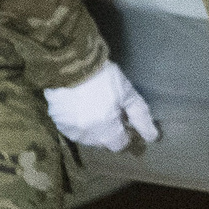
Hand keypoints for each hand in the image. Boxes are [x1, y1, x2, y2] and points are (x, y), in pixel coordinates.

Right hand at [44, 59, 159, 152]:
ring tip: (94, 108)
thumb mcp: (128, 94)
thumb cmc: (103, 77)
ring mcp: (69, 129)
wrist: (69, 63)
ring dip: (93, 129)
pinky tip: (80, 106)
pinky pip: (71, 128)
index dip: (125, 136)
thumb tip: (153, 138)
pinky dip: (78, 122)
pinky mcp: (56, 120)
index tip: (126, 123)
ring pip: (86, 137)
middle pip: (102, 142)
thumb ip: (141, 117)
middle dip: (109, 132)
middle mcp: (86, 135)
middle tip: (110, 112)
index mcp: (105, 129)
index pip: (119, 145)